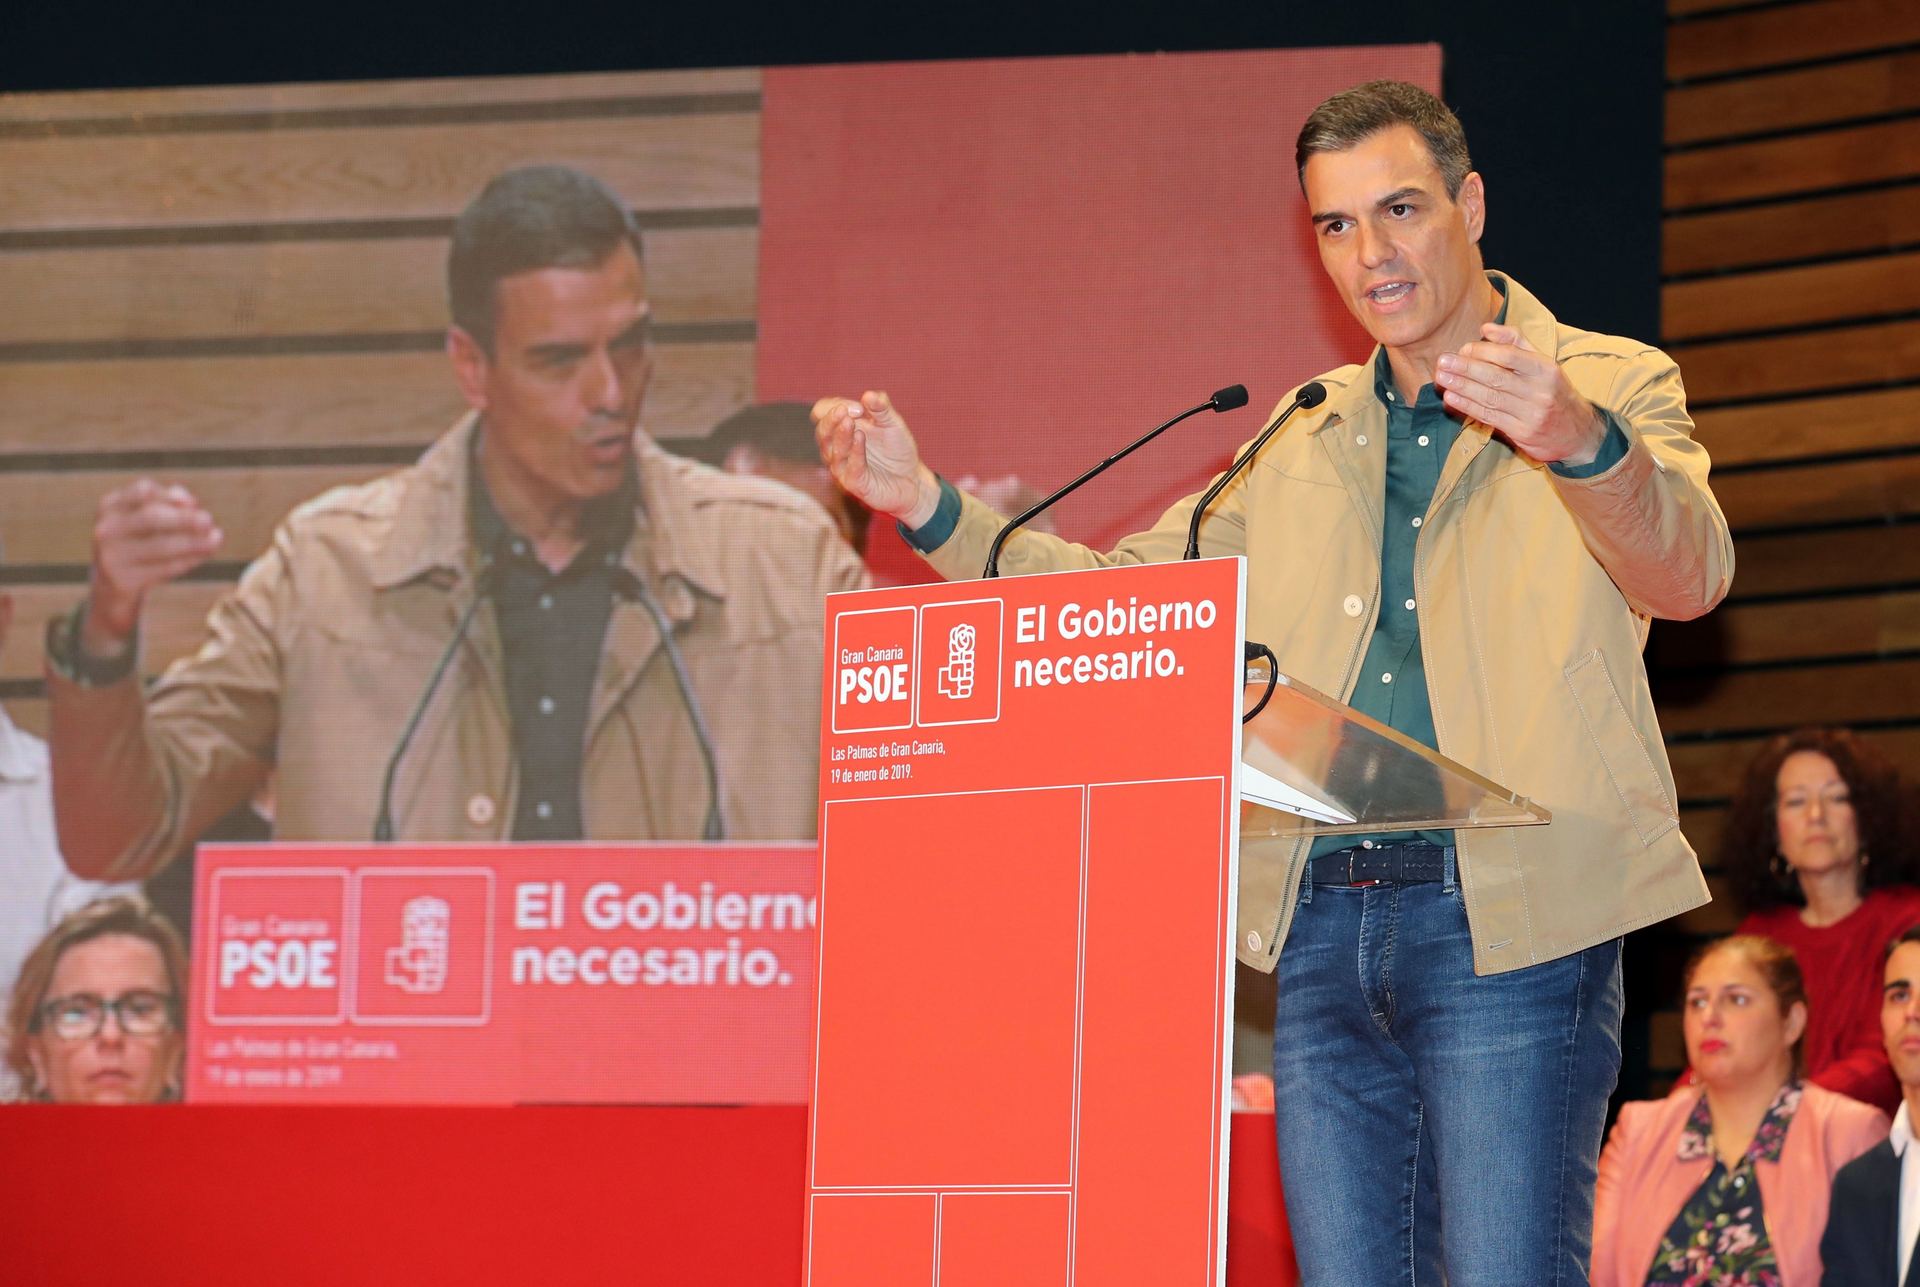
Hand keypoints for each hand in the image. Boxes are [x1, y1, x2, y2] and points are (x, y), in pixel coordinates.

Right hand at [85, 480, 222, 652]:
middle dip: (184, 519)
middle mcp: (107, 528)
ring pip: (160, 546)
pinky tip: (205, 553)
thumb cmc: (138, 539)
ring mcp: (113, 556)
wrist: (112, 582)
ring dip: (193, 542)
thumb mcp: (144, 518)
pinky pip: (164, 568)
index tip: (194, 502)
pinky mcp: (124, 580)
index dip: (170, 496)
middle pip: (151, 518)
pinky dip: (188, 560)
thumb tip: (190, 503)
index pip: (142, 492)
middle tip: (208, 521)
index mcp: (111, 506)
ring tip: (216, 540)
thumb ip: (168, 504)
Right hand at [811, 390, 940, 527]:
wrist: (911, 481)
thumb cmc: (897, 451)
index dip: (833, 406)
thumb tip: (869, 394)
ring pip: (832, 450)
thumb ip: (882, 409)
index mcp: (842, 428)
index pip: (823, 412)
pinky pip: (850, 467)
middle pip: (822, 431)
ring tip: (850, 422)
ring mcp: (843, 466)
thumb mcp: (893, 424)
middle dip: (831, 419)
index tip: (858, 406)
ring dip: (841, 434)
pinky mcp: (854, 483)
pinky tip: (860, 437)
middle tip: (843, 411)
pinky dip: (855, 451)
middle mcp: (838, 447)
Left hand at [1434, 324, 1606, 465]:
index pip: (1511, 356)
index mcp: (1545, 369)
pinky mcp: (1521, 433)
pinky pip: (1489, 417)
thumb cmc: (1554, 391)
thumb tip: (1486, 328)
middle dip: (1466, 369)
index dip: (1484, 352)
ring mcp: (1530, 414)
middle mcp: (1539, 391)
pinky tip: (1451, 398)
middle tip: (1443, 362)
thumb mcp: (1543, 363)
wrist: (1578, 433)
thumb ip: (1516, 342)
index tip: (1463, 348)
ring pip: (1490, 398)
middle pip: (1496, 377)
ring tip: (1442, 378)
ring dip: (1462, 387)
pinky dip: (1468, 406)